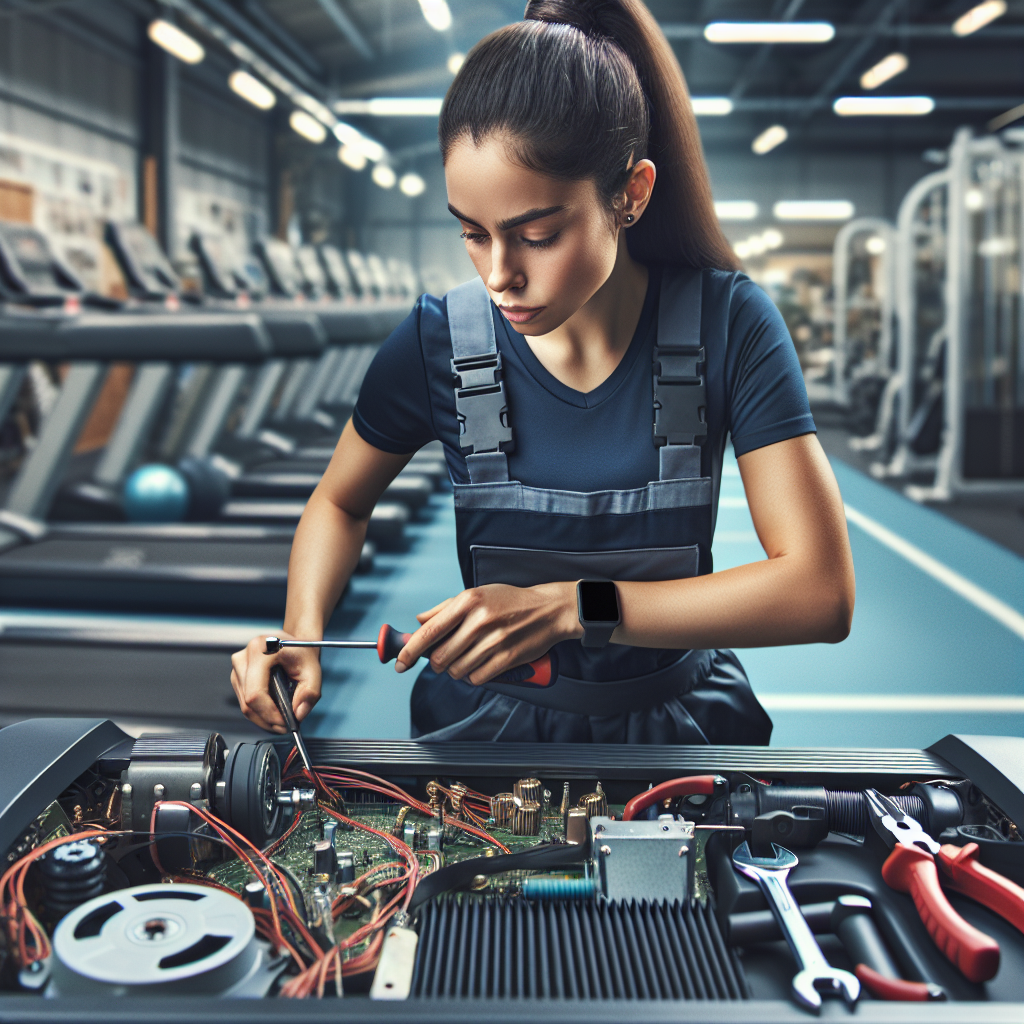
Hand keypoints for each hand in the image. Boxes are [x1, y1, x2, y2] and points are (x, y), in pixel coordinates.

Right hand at [230, 631, 321, 731]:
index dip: (269, 713)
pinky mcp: (237, 676)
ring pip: (244, 705)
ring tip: (282, 719)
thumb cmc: (302, 652)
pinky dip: (259, 711)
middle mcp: (243, 658)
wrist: (293, 642)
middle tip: (285, 726)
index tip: (284, 723)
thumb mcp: (314, 670)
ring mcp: (237, 668)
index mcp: (260, 650)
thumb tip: (298, 714)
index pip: (256, 693)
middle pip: (248, 702)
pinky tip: (273, 712)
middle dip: (268, 719)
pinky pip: (244, 701)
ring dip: (263, 718)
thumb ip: (310, 692)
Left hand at [396, 582, 581, 684]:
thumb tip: (419, 621)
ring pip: (456, 670)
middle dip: (436, 663)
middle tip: (444, 658)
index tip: (399, 663)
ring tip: (467, 658)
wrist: (548, 610)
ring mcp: (494, 640)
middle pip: (440, 657)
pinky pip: (476, 678)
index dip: (409, 652)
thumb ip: (444, 608)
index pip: (428, 632)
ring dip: (456, 670)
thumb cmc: (510, 601)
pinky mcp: (507, 658)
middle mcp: (479, 620)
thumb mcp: (477, 594)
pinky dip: (473, 676)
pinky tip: (480, 664)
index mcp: (467, 601)